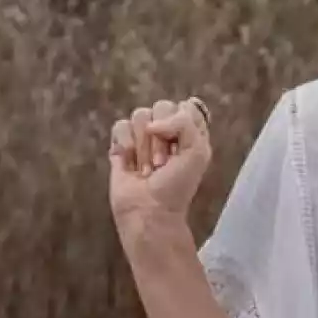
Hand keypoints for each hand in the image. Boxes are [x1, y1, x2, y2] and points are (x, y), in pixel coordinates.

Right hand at [107, 97, 213, 222]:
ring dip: (144, 146)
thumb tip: (152, 123)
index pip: (187, 106)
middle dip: (163, 137)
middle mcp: (166, 130)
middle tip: (163, 162)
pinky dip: (126, 145)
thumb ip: (184, 122)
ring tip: (147, 168)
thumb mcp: (197, 151)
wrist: (149, 211)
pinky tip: (129, 164)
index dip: (183, 124)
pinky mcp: (120, 145)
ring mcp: (142, 137)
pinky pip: (120, 125)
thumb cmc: (177, 186)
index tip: (182, 146)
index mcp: (190, 131)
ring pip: (140, 115)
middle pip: (161, 106)